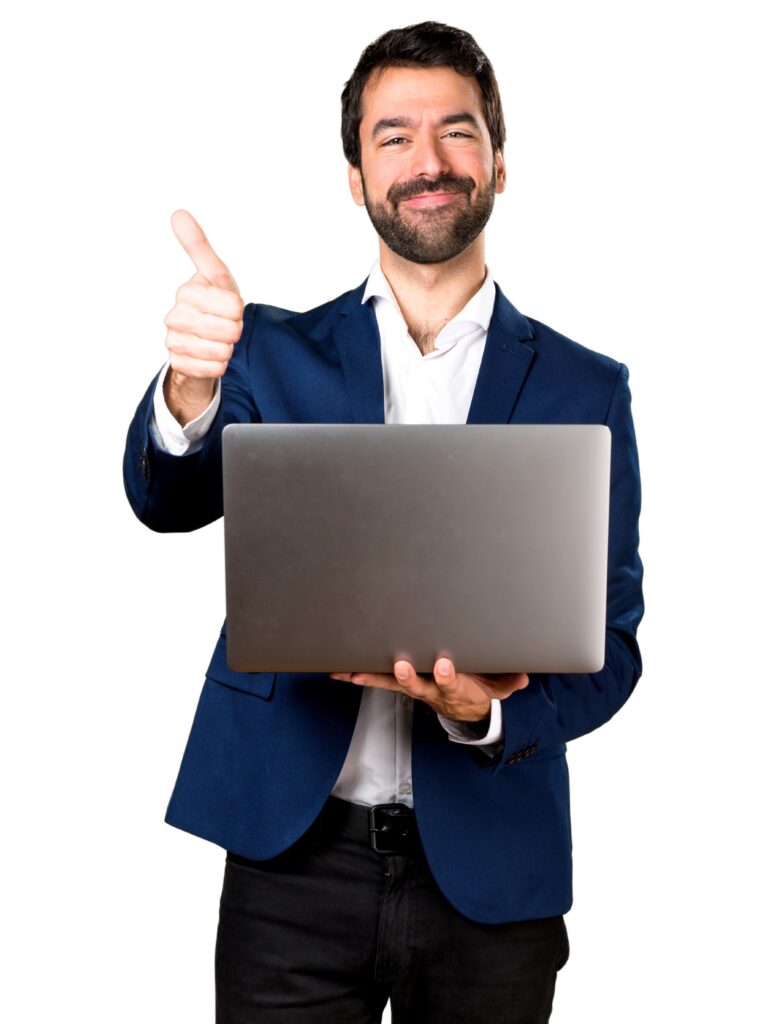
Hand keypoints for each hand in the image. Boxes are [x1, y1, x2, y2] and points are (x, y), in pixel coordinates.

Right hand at [162, 210, 244, 424]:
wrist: (200, 340)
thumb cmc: (212, 303)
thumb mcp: (214, 274)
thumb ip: (199, 246)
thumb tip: (178, 213)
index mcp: (187, 292)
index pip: (233, 305)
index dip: (238, 309)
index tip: (229, 307)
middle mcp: (175, 317)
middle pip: (229, 329)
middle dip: (235, 329)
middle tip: (226, 325)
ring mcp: (174, 342)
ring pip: (222, 351)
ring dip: (228, 347)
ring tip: (219, 339)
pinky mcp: (178, 364)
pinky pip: (214, 369)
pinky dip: (219, 365)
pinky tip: (212, 355)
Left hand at [329, 658, 528, 722]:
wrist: (466, 709)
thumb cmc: (479, 688)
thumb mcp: (499, 687)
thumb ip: (509, 681)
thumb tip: (524, 677)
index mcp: (454, 687)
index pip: (451, 682)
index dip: (447, 675)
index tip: (445, 664)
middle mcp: (430, 689)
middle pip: (416, 684)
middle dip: (406, 676)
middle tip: (399, 666)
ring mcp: (413, 687)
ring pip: (391, 682)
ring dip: (371, 677)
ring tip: (351, 672)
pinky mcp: (400, 682)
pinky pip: (377, 679)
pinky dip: (359, 676)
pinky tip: (340, 671)